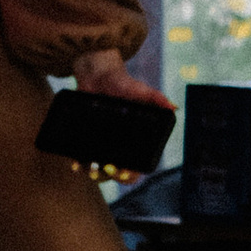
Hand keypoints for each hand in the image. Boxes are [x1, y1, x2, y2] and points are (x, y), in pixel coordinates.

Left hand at [68, 49, 174, 184]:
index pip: (137, 166)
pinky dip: (79, 163)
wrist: (98, 74)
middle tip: (106, 168)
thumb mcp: (141, 91)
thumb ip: (157, 98)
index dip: (131, 174)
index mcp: (137, 141)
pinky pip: (82, 157)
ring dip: (94, 173)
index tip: (124, 172)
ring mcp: (103, 144)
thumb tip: (174, 107)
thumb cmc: (123, 83)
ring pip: (99, 168)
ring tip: (89, 169)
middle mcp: (120, 146)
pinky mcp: (86, 139)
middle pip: (116, 172)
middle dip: (111, 175)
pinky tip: (75, 164)